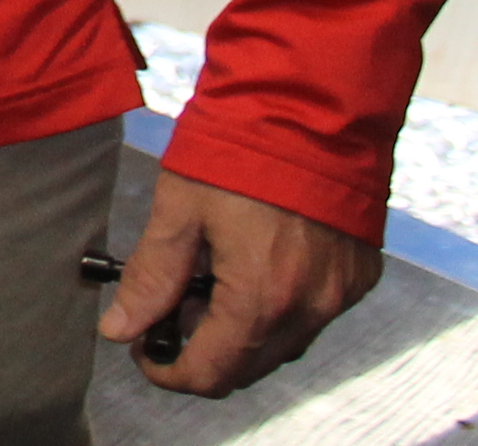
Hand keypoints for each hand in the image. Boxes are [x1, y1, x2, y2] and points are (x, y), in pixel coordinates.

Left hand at [97, 169, 381, 396]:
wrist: (314, 104)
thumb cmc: (241, 147)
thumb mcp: (179, 207)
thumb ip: (151, 277)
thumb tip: (119, 329)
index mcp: (261, 297)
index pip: (211, 373)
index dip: (169, 372)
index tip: (143, 350)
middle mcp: (309, 308)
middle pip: (248, 367)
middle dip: (202, 352)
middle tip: (170, 309)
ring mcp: (340, 294)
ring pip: (283, 344)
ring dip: (242, 332)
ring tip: (208, 280)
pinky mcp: (358, 275)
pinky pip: (313, 314)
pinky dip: (280, 308)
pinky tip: (253, 266)